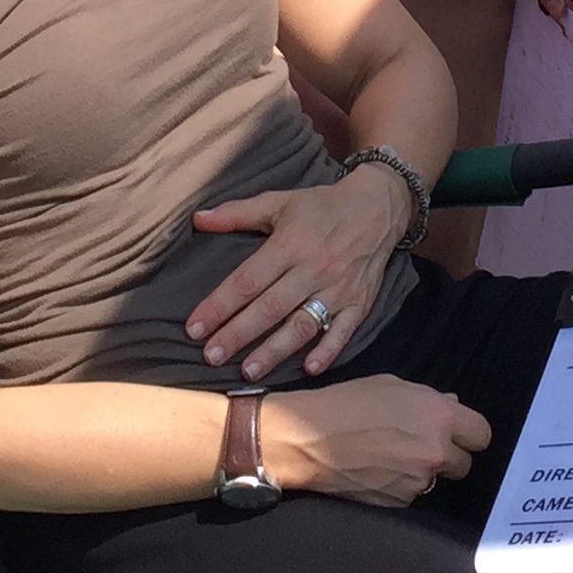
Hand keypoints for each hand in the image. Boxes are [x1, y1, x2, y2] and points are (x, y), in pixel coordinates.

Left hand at [187, 166, 414, 379]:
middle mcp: (313, 268)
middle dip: (238, 334)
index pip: (248, 280)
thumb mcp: (279, 201)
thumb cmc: (322, 206)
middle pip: (270, 307)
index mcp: (290, 243)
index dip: (219, 305)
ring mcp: (338, 288)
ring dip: (275, 350)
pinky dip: (327, 351)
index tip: (194, 328)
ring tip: (248, 372)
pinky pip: (343, 331)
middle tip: (211, 356)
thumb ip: (237, 213)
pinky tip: (308, 369)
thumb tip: (197, 219)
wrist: (379, 206)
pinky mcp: (359, 303)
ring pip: (302, 325)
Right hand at [271, 376, 493, 507]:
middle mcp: (434, 451)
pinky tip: (378, 470)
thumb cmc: (347, 402)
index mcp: (438, 417)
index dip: (469, 434)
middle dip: (448, 455)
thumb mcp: (392, 385)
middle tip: (422, 444)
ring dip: (422, 471)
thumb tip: (452, 408)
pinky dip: (401, 486)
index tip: (458, 433)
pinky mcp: (398, 504)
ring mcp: (417, 482)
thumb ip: (429, 399)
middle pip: (464, 463)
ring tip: (391, 455)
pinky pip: (411, 494)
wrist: (308, 438)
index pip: (482, 435)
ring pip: (436, 480)